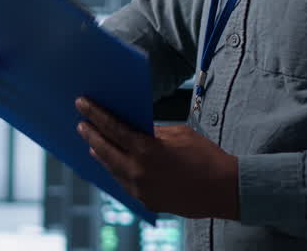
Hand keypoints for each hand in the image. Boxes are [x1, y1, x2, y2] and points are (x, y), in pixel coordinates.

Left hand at [75, 97, 238, 219]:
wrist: (225, 190)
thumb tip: (135, 129)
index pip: (112, 128)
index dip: (95, 114)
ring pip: (111, 169)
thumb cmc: (206, 158)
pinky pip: (124, 183)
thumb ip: (153, 132)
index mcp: (147, 150)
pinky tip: (113, 163)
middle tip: (81, 125)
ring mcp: (141, 189)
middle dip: (91, 135)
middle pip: (104, 150)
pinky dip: (116, 170)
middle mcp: (139, 171)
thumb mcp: (178, 134)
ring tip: (92, 144)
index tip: (82, 104)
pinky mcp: (146, 201)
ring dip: (101, 154)